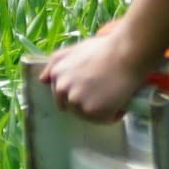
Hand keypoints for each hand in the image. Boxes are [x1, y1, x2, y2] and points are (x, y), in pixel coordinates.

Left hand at [39, 25, 154, 124]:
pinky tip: (121, 99)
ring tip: (114, 93)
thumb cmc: (105, 49)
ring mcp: (75, 101)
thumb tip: (42, 80)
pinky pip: (104, 120)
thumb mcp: (75, 50)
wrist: (126, 52)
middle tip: (105, 90)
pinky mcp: (91, 111)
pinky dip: (114, 114)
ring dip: (101, 110)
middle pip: (73, 108)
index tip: (93, 85)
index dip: (79, 92)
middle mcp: (62, 89)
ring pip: (88, 116)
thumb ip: (57, 62)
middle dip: (87, 103)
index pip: (62, 97)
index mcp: (56, 74)